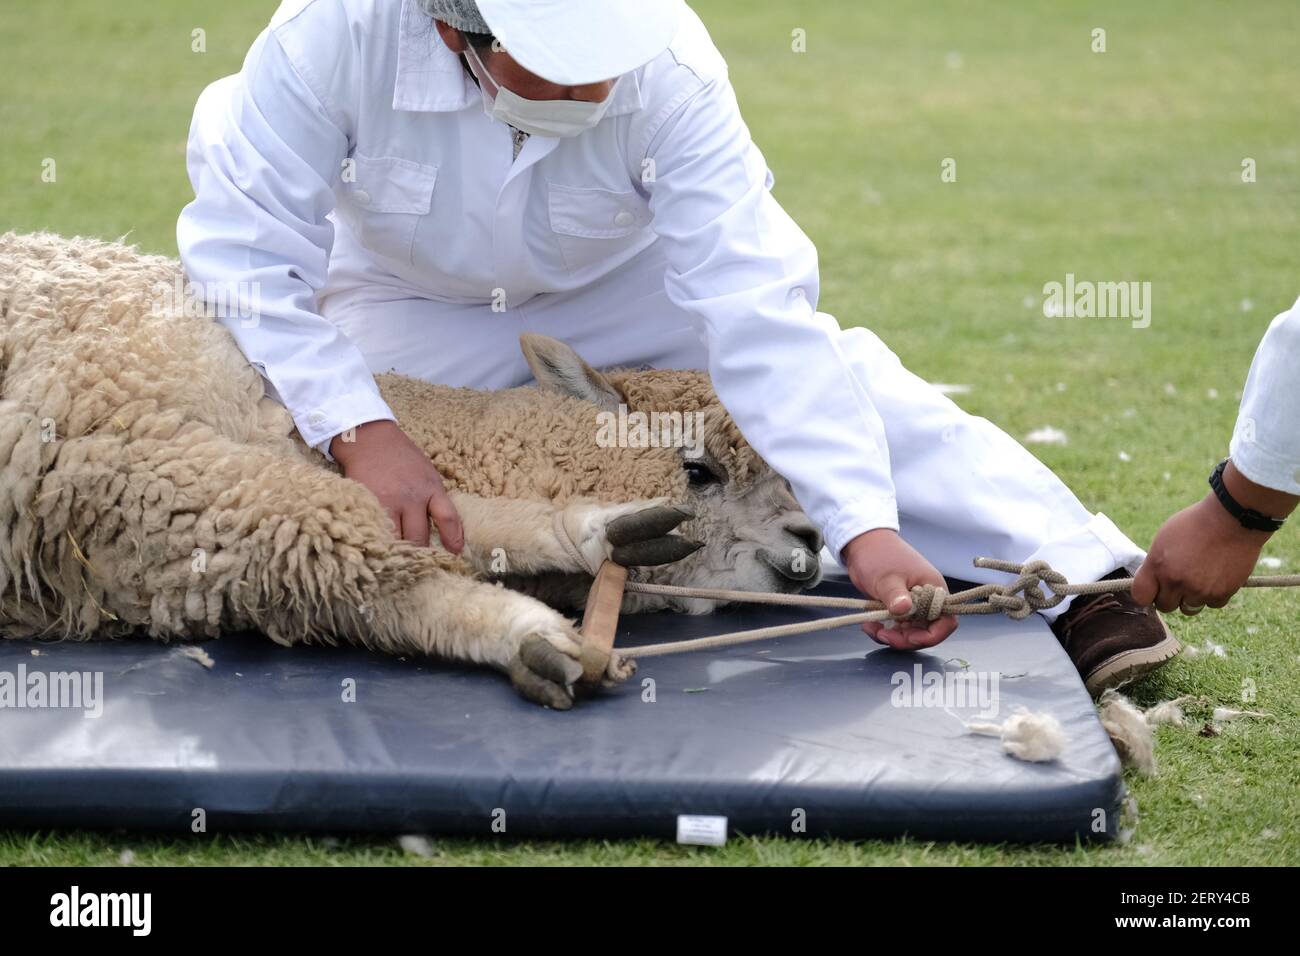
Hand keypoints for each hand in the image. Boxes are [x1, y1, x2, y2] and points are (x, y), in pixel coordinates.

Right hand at [331, 420, 463, 552]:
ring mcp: (387, 503)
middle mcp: (410, 497)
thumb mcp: (427, 474)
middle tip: (421, 567)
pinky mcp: (366, 505)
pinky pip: (375, 532)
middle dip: (421, 555)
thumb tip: (448, 530)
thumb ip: (434, 499)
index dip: (453, 539)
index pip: (447, 518)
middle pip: (418, 537)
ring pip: (395, 540)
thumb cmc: (403, 458)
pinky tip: (380, 552)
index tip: (454, 554)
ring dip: (398, 553)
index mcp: (430, 488)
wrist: (371, 439)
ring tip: (399, 565)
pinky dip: (379, 543)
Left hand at [842, 528, 957, 648]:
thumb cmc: (879, 555)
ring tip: (872, 628)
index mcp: (933, 589)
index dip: (931, 635)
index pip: (946, 621)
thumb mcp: (886, 578)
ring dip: (893, 636)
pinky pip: (898, 626)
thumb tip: (904, 609)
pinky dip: (886, 630)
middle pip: (927, 631)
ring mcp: (913, 604)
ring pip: (911, 631)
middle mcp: (927, 599)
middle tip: (883, 634)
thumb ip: (896, 595)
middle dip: (906, 639)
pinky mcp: (900, 607)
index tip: (908, 637)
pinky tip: (870, 625)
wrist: (863, 544)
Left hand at [1131, 494, 1266, 612]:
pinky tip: (1217, 576)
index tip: (1154, 589)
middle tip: (1180, 580)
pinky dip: (1214, 594)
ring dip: (1192, 598)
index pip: (1141, 596)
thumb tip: (1153, 583)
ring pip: (1189, 608)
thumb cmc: (1195, 523)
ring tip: (1199, 577)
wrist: (1231, 519)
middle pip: (1166, 606)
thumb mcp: (1164, 538)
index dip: (1147, 594)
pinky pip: (1212, 604)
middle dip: (1170, 596)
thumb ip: (1156, 564)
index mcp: (1157, 566)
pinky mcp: (1222, 593)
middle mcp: (1175, 581)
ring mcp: (1199, 590)